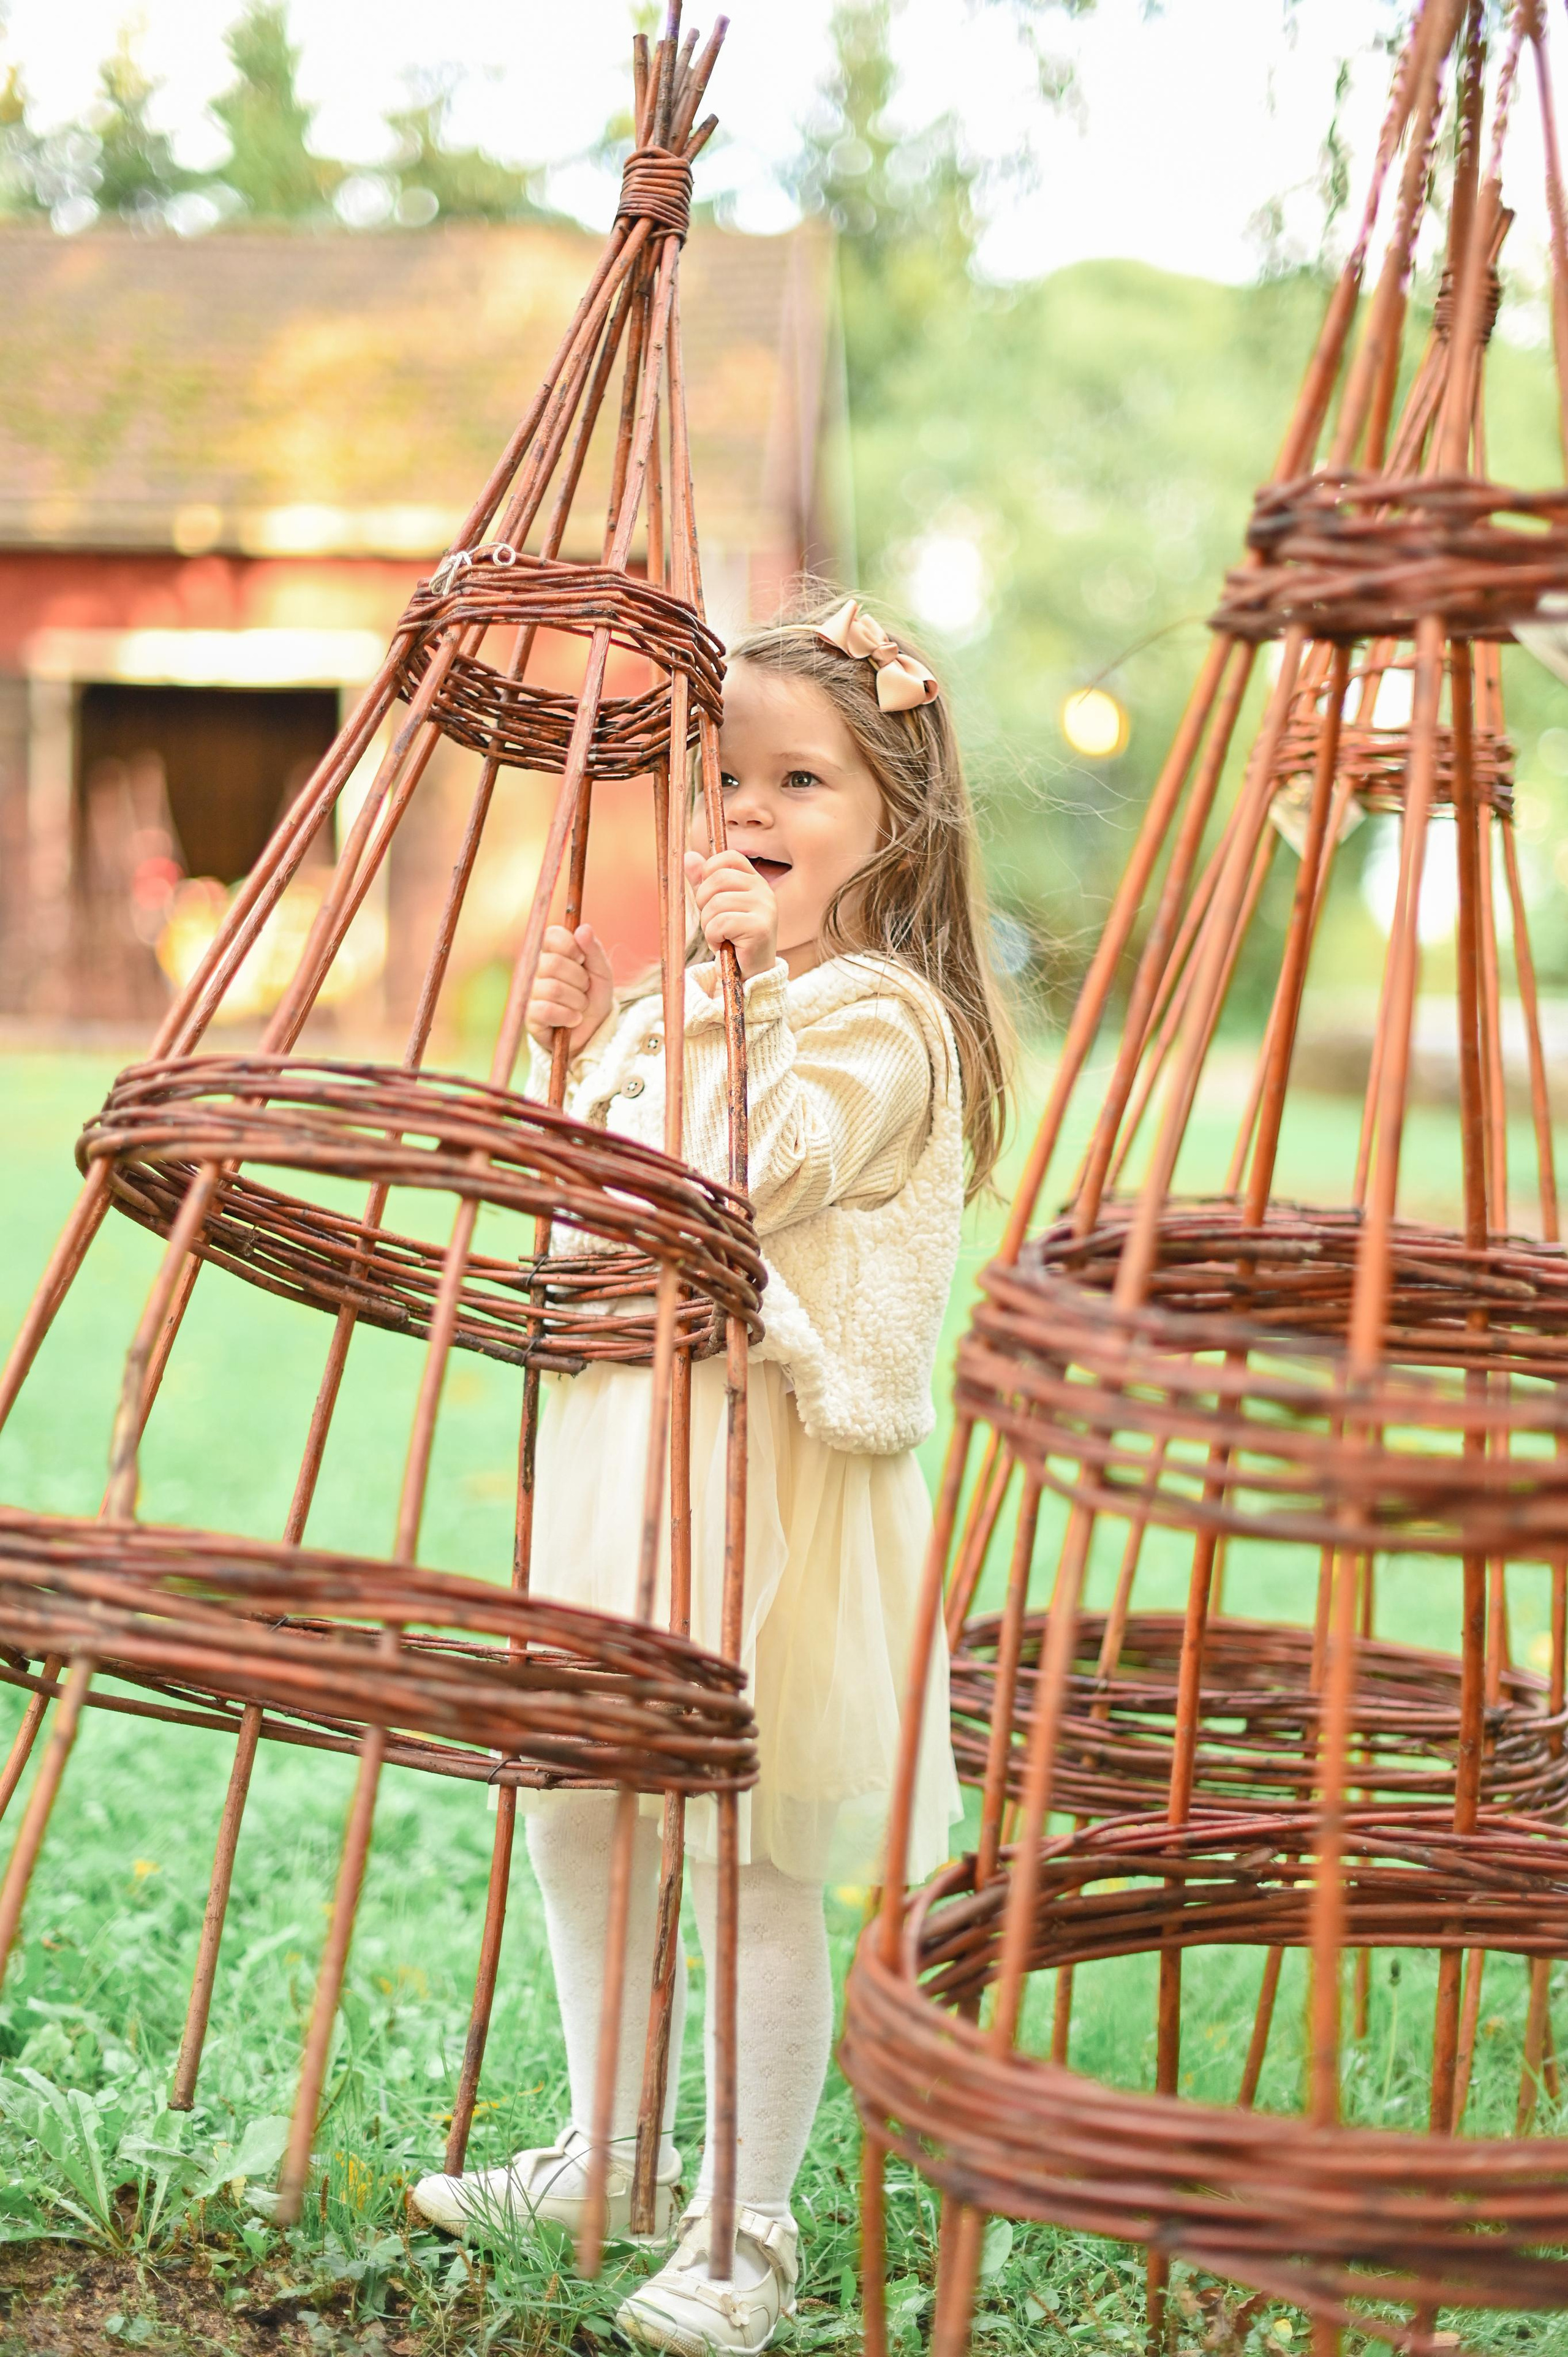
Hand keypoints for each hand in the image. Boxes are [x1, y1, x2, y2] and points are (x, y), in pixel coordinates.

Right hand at [526, 922, 614, 1052]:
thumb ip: (593, 950)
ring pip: (553, 989)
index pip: (551, 935)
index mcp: (550, 951)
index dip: (572, 947)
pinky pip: (547, 1010)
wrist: (592, 1029)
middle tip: (584, 988)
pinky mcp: (529, 1015)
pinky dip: (568, 1017)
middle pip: (554, 964)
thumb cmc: (594, 995)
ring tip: (580, 1006)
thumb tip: (583, 928)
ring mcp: (529, 992)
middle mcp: (535, 968)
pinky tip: (573, 1019)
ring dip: (577, 1001)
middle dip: (580, 980)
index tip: (582, 960)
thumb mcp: (601, 972)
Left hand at [683, 848, 778, 979]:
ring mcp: (765, 908)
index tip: (707, 894)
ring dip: (708, 924)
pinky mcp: (760, 928)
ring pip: (716, 903)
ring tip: (719, 936)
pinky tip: (723, 945)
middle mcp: (764, 890)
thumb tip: (689, 856)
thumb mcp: (715, 906)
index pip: (729, 857)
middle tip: (712, 922)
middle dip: (704, 902)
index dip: (709, 870)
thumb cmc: (732, 937)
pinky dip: (713, 937)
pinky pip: (720, 923)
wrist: (750, 973)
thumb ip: (703, 882)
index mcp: (754, 881)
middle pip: (718, 879)